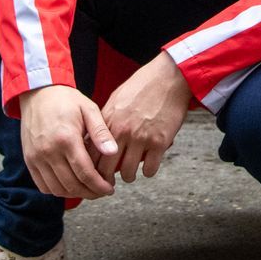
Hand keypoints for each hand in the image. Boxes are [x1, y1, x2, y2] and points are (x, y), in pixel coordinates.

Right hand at [18, 85, 117, 199]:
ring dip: (75, 194)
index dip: (100, 186)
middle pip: (72, 185)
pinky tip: (70, 185)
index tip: (110, 189)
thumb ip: (101, 132)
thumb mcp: (88, 109)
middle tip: (102, 191)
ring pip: (57, 189)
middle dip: (91, 193)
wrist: (37, 93)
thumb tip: (113, 152)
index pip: (85, 173)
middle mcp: (49, 151)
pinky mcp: (29, 160)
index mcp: (66, 139)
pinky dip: (58, 190)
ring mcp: (36, 157)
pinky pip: (43, 185)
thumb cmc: (66, 100)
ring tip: (88, 189)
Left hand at [100, 52, 191, 183]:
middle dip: (106, 179)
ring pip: (128, 173)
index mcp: (109, 120)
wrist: (169, 78)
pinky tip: (148, 164)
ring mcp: (141, 138)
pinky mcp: (160, 142)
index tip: (94, 172)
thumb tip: (97, 139)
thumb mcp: (117, 99)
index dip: (91, 166)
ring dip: (129, 176)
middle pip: (106, 168)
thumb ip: (107, 120)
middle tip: (109, 182)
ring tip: (130, 172)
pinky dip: (148, 171)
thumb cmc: (143, 86)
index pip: (92, 153)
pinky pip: (149, 169)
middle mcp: (122, 131)